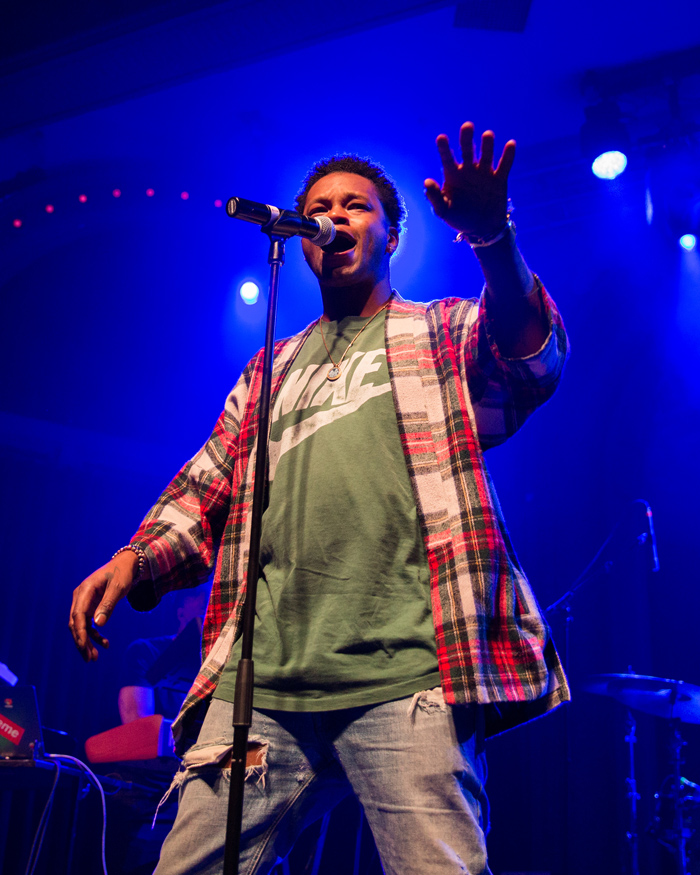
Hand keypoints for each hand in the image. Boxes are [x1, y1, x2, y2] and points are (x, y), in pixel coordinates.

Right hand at [69, 551, 137, 661]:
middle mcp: (80, 597)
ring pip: (81, 626)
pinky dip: (95, 634)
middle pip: (75, 623)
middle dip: (81, 642)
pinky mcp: (90, 607)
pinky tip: (104, 643)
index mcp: (84, 591)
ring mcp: (84, 602)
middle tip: (90, 659)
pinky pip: (89, 624)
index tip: (84, 647)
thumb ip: (108, 604)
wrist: (126, 564)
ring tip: (95, 657)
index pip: (77, 615)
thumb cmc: (122, 573)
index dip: (79, 632)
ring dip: (87, 642)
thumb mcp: (118, 588)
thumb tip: (98, 624)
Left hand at [424, 121, 514, 237]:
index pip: (447, 159)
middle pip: (467, 150)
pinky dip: (508, 155)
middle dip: (466, 138)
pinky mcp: (500, 179)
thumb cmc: (459, 218)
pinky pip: (505, 165)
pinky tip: (510, 144)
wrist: (481, 229)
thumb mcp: (444, 211)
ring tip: (487, 135)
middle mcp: (468, 170)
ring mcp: (485, 173)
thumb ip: (434, 197)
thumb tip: (427, 182)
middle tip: (467, 125)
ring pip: (486, 155)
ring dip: (487, 145)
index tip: (441, 137)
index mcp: (453, 175)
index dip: (444, 148)